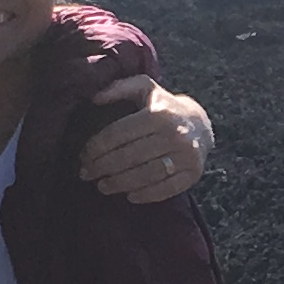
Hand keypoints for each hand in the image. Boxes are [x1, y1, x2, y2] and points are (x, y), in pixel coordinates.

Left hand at [82, 80, 212, 204]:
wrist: (200, 124)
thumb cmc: (163, 106)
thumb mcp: (144, 88)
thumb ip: (119, 88)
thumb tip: (94, 98)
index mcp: (158, 113)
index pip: (118, 133)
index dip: (96, 147)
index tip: (83, 156)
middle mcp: (174, 134)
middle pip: (129, 156)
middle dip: (102, 167)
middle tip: (86, 174)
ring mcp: (186, 155)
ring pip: (145, 175)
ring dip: (119, 184)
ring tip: (103, 186)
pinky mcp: (193, 173)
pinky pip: (166, 189)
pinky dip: (145, 195)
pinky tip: (129, 196)